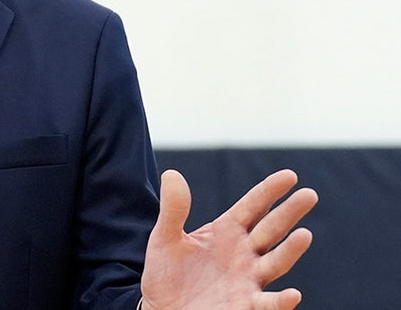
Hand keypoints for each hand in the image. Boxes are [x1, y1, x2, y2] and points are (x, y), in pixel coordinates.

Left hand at [141, 168, 317, 309]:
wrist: (162, 308)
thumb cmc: (166, 273)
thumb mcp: (165, 238)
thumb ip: (173, 209)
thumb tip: (172, 174)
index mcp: (227, 231)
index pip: (253, 206)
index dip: (269, 191)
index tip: (290, 175)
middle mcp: (244, 253)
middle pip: (271, 229)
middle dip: (289, 212)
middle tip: (310, 195)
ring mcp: (248, 279)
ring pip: (275, 262)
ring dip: (290, 250)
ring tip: (305, 235)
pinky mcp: (245, 305)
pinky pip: (268, 303)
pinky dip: (281, 301)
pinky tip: (293, 295)